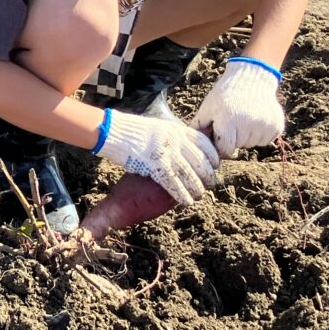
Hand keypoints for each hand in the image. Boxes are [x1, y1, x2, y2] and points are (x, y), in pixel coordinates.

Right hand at [94, 105, 218, 205]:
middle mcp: (176, 140)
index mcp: (178, 129)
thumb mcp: (159, 127)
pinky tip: (186, 201)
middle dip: (207, 176)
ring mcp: (166, 152)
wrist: (114, 130)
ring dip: (196, 188)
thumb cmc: (133, 130)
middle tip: (210, 185)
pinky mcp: (155, 164)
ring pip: (190, 174)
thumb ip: (173, 136)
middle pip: (200, 161)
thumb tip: (182, 149)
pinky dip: (182, 194)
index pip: (204, 144)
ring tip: (198, 196)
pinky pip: (174, 183)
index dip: (212, 157)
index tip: (214, 166)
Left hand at [193, 59, 284, 157]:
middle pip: (239, 146)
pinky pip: (266, 139)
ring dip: (248, 136)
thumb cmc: (225, 94)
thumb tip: (193, 147)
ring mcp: (265, 126)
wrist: (251, 78)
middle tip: (234, 120)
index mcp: (229, 121)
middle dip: (235, 138)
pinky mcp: (277, 126)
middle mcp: (249, 125)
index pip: (226, 150)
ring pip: (253, 144)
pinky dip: (260, 133)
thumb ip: (200, 127)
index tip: (222, 135)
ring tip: (245, 117)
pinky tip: (256, 117)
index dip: (222, 145)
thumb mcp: (208, 107)